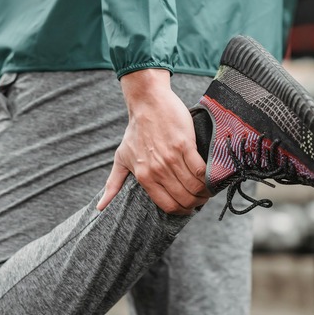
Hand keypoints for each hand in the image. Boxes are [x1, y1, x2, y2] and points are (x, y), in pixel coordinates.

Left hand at [96, 68, 208, 214]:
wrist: (147, 103)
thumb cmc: (135, 131)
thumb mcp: (121, 158)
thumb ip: (113, 184)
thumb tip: (100, 207)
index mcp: (144, 177)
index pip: (168, 205)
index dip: (182, 211)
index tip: (188, 208)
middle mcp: (158, 170)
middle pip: (184, 199)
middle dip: (196, 204)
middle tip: (201, 200)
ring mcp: (172, 158)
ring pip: (195, 186)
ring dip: (205, 192)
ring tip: (208, 190)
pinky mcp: (185, 144)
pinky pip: (201, 169)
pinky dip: (209, 177)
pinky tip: (213, 177)